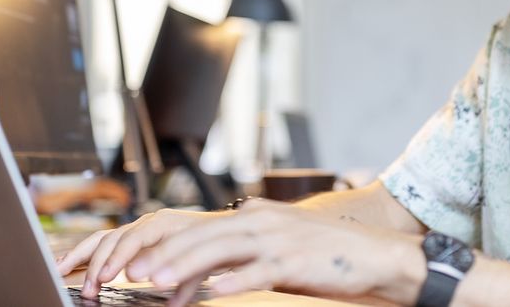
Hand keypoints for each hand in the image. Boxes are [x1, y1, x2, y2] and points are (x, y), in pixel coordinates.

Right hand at [55, 208, 227, 297]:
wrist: (221, 230)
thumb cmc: (212, 245)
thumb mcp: (205, 264)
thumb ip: (186, 283)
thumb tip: (171, 304)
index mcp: (165, 223)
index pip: (136, 237)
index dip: (119, 257)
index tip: (107, 276)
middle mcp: (147, 222)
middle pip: (114, 238)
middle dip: (98, 263)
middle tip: (91, 288)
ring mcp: (136, 229)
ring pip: (103, 239)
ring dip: (83, 258)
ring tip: (63, 273)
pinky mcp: (130, 238)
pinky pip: (102, 242)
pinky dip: (83, 253)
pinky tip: (65, 263)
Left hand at [121, 199, 423, 305]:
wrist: (375, 255)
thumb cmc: (327, 254)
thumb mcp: (280, 245)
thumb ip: (246, 253)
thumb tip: (210, 274)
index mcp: (257, 216)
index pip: (202, 229)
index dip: (169, 246)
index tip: (140, 263)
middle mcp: (263, 222)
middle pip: (204, 236)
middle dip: (166, 255)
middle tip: (135, 273)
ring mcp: (278, 241)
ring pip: (222, 250)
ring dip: (187, 267)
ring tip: (160, 282)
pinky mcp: (295, 262)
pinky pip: (258, 272)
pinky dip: (233, 281)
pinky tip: (212, 292)